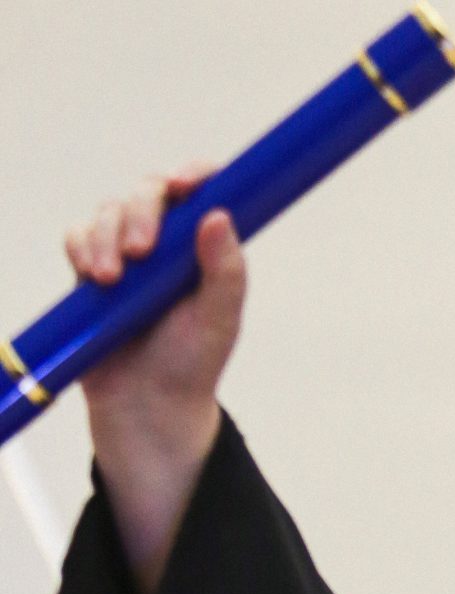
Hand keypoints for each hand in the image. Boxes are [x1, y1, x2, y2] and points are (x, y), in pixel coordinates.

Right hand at [65, 168, 245, 593]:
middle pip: (149, 193)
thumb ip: (226, 272)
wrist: (147, 406)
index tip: (187, 183)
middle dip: (141, 212)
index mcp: (204, 249)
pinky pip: (78, 236)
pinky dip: (82, 246)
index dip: (195, 176)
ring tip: (111, 280)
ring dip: (106, 237)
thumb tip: (220, 216)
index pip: (202, 195)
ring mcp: (127, 252)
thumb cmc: (191, 365)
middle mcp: (167, 243)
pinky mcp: (93, 267)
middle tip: (141, 252)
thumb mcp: (218, 322)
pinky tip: (92, 274)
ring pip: (109, 211)